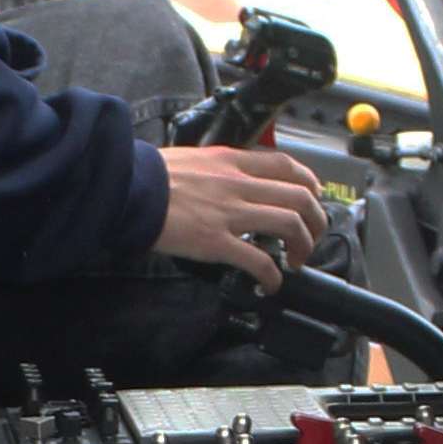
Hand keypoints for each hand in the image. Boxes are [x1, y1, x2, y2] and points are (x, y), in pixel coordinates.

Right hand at [153, 144, 328, 293]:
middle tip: (310, 238)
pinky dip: (272, 276)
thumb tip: (228, 180)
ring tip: (296, 261)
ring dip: (302, 247)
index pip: (286, 166)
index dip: (309, 183)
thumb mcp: (192, 159)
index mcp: (231, 162)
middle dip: (315, 221)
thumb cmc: (150, 175)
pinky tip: (270, 284)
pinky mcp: (216, 242)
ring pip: (289, 225)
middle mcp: (238, 184)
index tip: (312, 198)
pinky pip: (258, 260)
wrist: (127, 188)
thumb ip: (217, 169)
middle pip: (299, 197)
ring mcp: (229, 213)